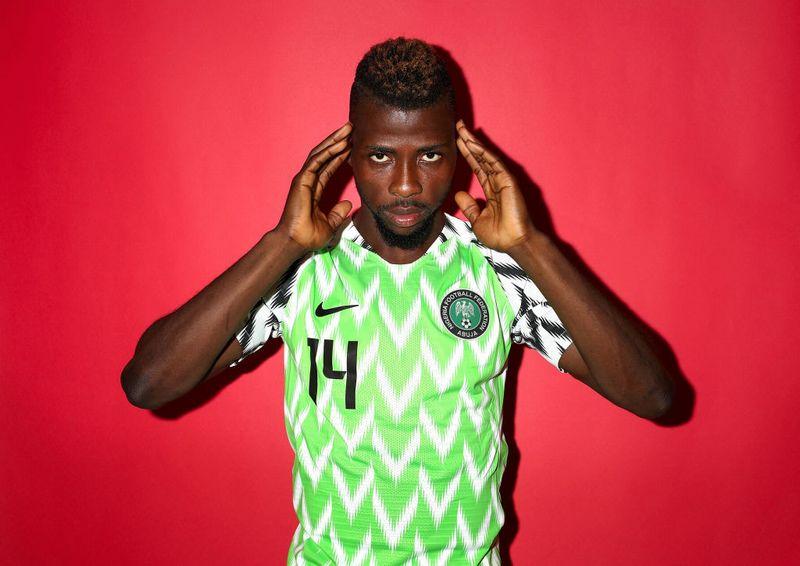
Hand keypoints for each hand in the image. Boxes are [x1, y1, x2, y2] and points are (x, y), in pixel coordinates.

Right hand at [276, 122, 352, 252]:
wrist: (295, 242)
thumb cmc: (308, 236)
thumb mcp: (330, 224)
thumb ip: (338, 213)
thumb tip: (348, 205)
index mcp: (314, 190)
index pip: (329, 167)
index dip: (340, 155)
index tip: (352, 145)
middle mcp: (308, 181)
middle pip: (325, 155)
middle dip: (338, 141)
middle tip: (352, 128)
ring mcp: (304, 179)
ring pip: (321, 153)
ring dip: (335, 140)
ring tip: (348, 129)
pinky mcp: (302, 180)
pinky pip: (317, 161)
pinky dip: (329, 150)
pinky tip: (341, 143)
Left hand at [454, 119, 537, 252]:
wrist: (514, 243)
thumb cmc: (500, 235)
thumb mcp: (477, 220)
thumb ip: (470, 207)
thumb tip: (460, 194)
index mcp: (491, 190)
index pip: (476, 167)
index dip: (466, 154)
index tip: (456, 141)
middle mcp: (497, 182)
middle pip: (480, 157)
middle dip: (468, 141)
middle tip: (457, 125)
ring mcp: (503, 180)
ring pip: (485, 157)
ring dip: (473, 142)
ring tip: (461, 129)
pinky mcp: (508, 181)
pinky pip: (493, 163)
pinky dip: (482, 152)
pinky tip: (472, 143)